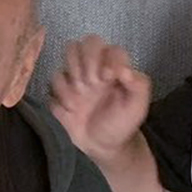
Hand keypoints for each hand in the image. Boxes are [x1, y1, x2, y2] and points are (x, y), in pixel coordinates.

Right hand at [48, 35, 152, 166]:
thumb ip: (139, 84)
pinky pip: (52, 82)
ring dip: (71, 78)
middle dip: (85, 62)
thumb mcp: (138, 105)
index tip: (110, 78)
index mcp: (111, 67)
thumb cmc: (122, 123)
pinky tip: (72, 110)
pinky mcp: (58, 94)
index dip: (106, 58)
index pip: (105, 47)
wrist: (103, 147)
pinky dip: (60, 96)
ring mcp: (73, 80)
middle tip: (92, 84)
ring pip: (62, 61)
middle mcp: (91, 69)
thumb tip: (124, 71)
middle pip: (80, 45)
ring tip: (81, 98)